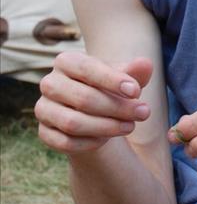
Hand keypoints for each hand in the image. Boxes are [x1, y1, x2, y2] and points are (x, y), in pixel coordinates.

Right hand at [34, 52, 152, 153]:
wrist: (90, 111)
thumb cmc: (108, 87)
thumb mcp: (123, 77)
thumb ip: (134, 71)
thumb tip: (146, 65)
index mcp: (66, 61)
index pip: (88, 69)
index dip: (113, 80)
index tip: (137, 91)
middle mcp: (50, 83)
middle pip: (83, 98)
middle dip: (117, 108)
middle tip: (144, 112)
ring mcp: (43, 109)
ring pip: (73, 123)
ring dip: (107, 127)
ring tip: (131, 126)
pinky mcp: (44, 132)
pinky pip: (65, 142)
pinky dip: (90, 142)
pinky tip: (107, 138)